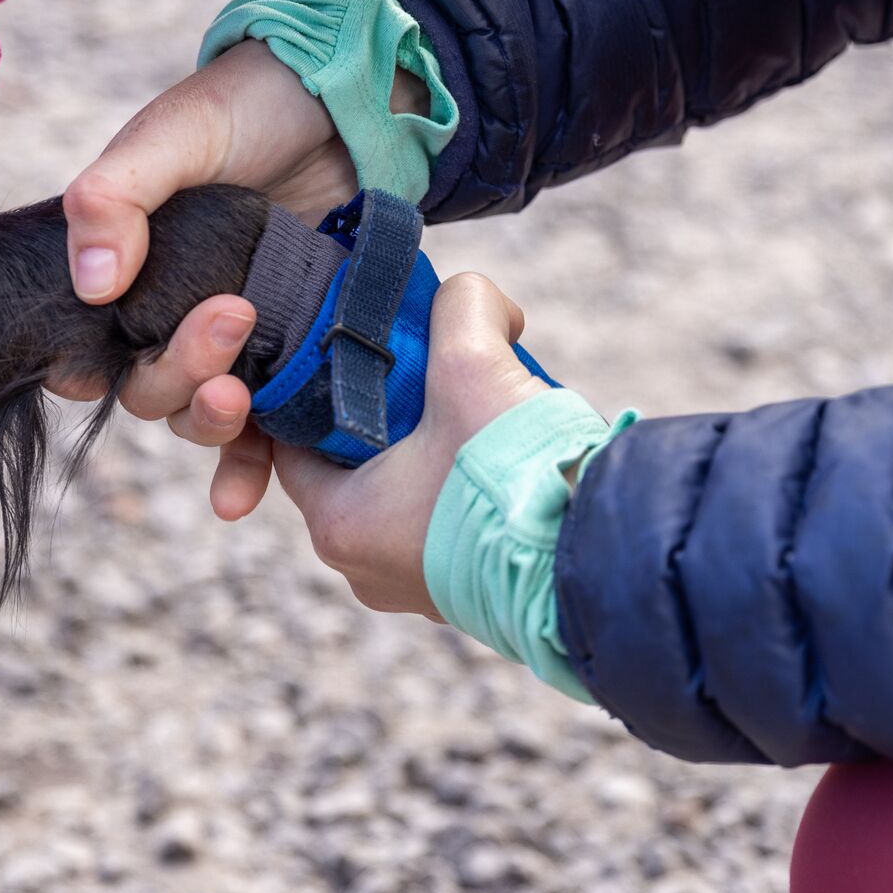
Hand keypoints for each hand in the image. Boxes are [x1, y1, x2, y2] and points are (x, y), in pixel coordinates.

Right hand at [57, 40, 356, 516]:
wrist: (345, 102)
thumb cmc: (244, 106)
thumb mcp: (174, 136)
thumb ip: (119, 196)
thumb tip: (91, 283)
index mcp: (124, 268)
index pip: (82, 345)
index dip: (83, 368)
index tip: (98, 364)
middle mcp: (167, 311)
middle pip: (147, 387)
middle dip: (177, 374)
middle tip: (228, 321)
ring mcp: (231, 339)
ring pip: (198, 414)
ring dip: (211, 425)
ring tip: (240, 399)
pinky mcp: (288, 353)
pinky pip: (262, 426)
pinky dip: (249, 467)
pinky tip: (242, 500)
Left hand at [274, 273, 549, 618]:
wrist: (599, 560)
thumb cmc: (517, 478)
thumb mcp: (475, 364)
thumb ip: (460, 306)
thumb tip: (471, 298)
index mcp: (339, 524)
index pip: (294, 441)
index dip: (318, 388)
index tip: (354, 353)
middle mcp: (365, 568)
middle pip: (352, 466)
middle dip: (386, 417)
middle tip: (425, 377)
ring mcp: (416, 588)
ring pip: (403, 496)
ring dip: (431, 452)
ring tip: (474, 414)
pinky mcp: (467, 594)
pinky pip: (446, 525)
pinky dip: (463, 489)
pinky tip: (501, 458)